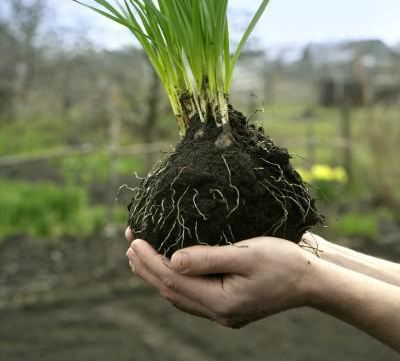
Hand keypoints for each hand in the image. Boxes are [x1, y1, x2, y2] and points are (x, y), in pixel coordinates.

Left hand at [125, 233, 314, 327]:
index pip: (173, 280)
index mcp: (221, 301)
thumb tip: (171, 259)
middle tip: (129, 242)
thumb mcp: (246, 253)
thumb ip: (208, 258)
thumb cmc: (282, 261)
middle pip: (171, 290)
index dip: (149, 259)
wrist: (311, 280)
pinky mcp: (229, 306)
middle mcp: (219, 313)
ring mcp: (224, 313)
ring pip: (179, 295)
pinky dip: (174, 281)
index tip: (133, 237)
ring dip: (156, 275)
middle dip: (146, 267)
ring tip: (138, 255)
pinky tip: (169, 268)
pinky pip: (192, 296)